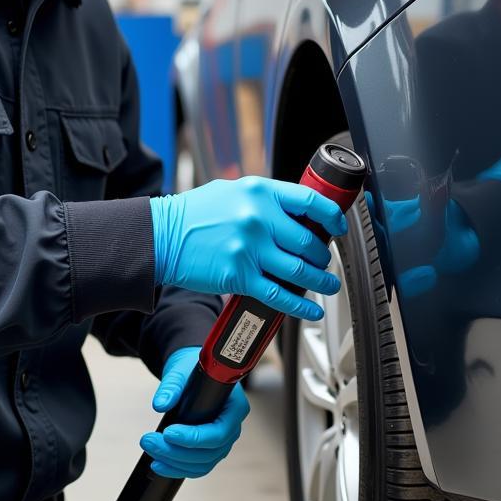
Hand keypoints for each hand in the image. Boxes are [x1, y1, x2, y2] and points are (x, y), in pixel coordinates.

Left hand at [140, 346, 249, 478]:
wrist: (190, 371)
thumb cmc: (191, 368)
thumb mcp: (181, 371)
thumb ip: (171, 386)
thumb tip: (160, 404)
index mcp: (235, 407)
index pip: (219, 432)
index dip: (194, 438)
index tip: (169, 432)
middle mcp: (232, 426)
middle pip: (209, 452)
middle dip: (177, 451)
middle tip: (149, 441)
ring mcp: (222, 440)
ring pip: (202, 463)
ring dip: (174, 462)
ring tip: (151, 449)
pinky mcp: (210, 448)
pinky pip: (198, 466)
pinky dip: (178, 467)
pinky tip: (158, 463)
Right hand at [149, 176, 347, 322]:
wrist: (162, 237)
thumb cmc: (195, 214)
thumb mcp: (233, 191)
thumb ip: (265, 200)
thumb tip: (296, 213)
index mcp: (260, 192)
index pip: (311, 202)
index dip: (332, 217)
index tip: (338, 227)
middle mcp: (259, 218)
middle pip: (309, 242)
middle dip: (322, 256)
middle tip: (323, 261)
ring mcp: (250, 248)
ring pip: (301, 270)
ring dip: (321, 281)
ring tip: (327, 285)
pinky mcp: (240, 276)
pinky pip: (280, 295)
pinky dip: (301, 305)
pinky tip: (311, 309)